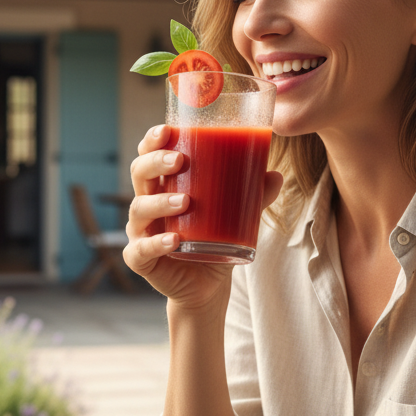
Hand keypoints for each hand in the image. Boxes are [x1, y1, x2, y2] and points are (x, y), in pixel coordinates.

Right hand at [124, 124, 281, 309]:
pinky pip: (141, 250)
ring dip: (159, 202)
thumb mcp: (237, 215)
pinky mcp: (141, 259)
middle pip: (140, 173)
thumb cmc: (215, 240)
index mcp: (164, 185)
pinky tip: (174, 241)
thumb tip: (276, 176)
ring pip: (139, 209)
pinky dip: (156, 244)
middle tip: (180, 160)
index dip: (153, 140)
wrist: (207, 286)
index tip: (168, 130)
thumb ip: (253, 196)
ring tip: (185, 202)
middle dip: (156, 162)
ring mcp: (141, 231)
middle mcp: (147, 203)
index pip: (149, 154)